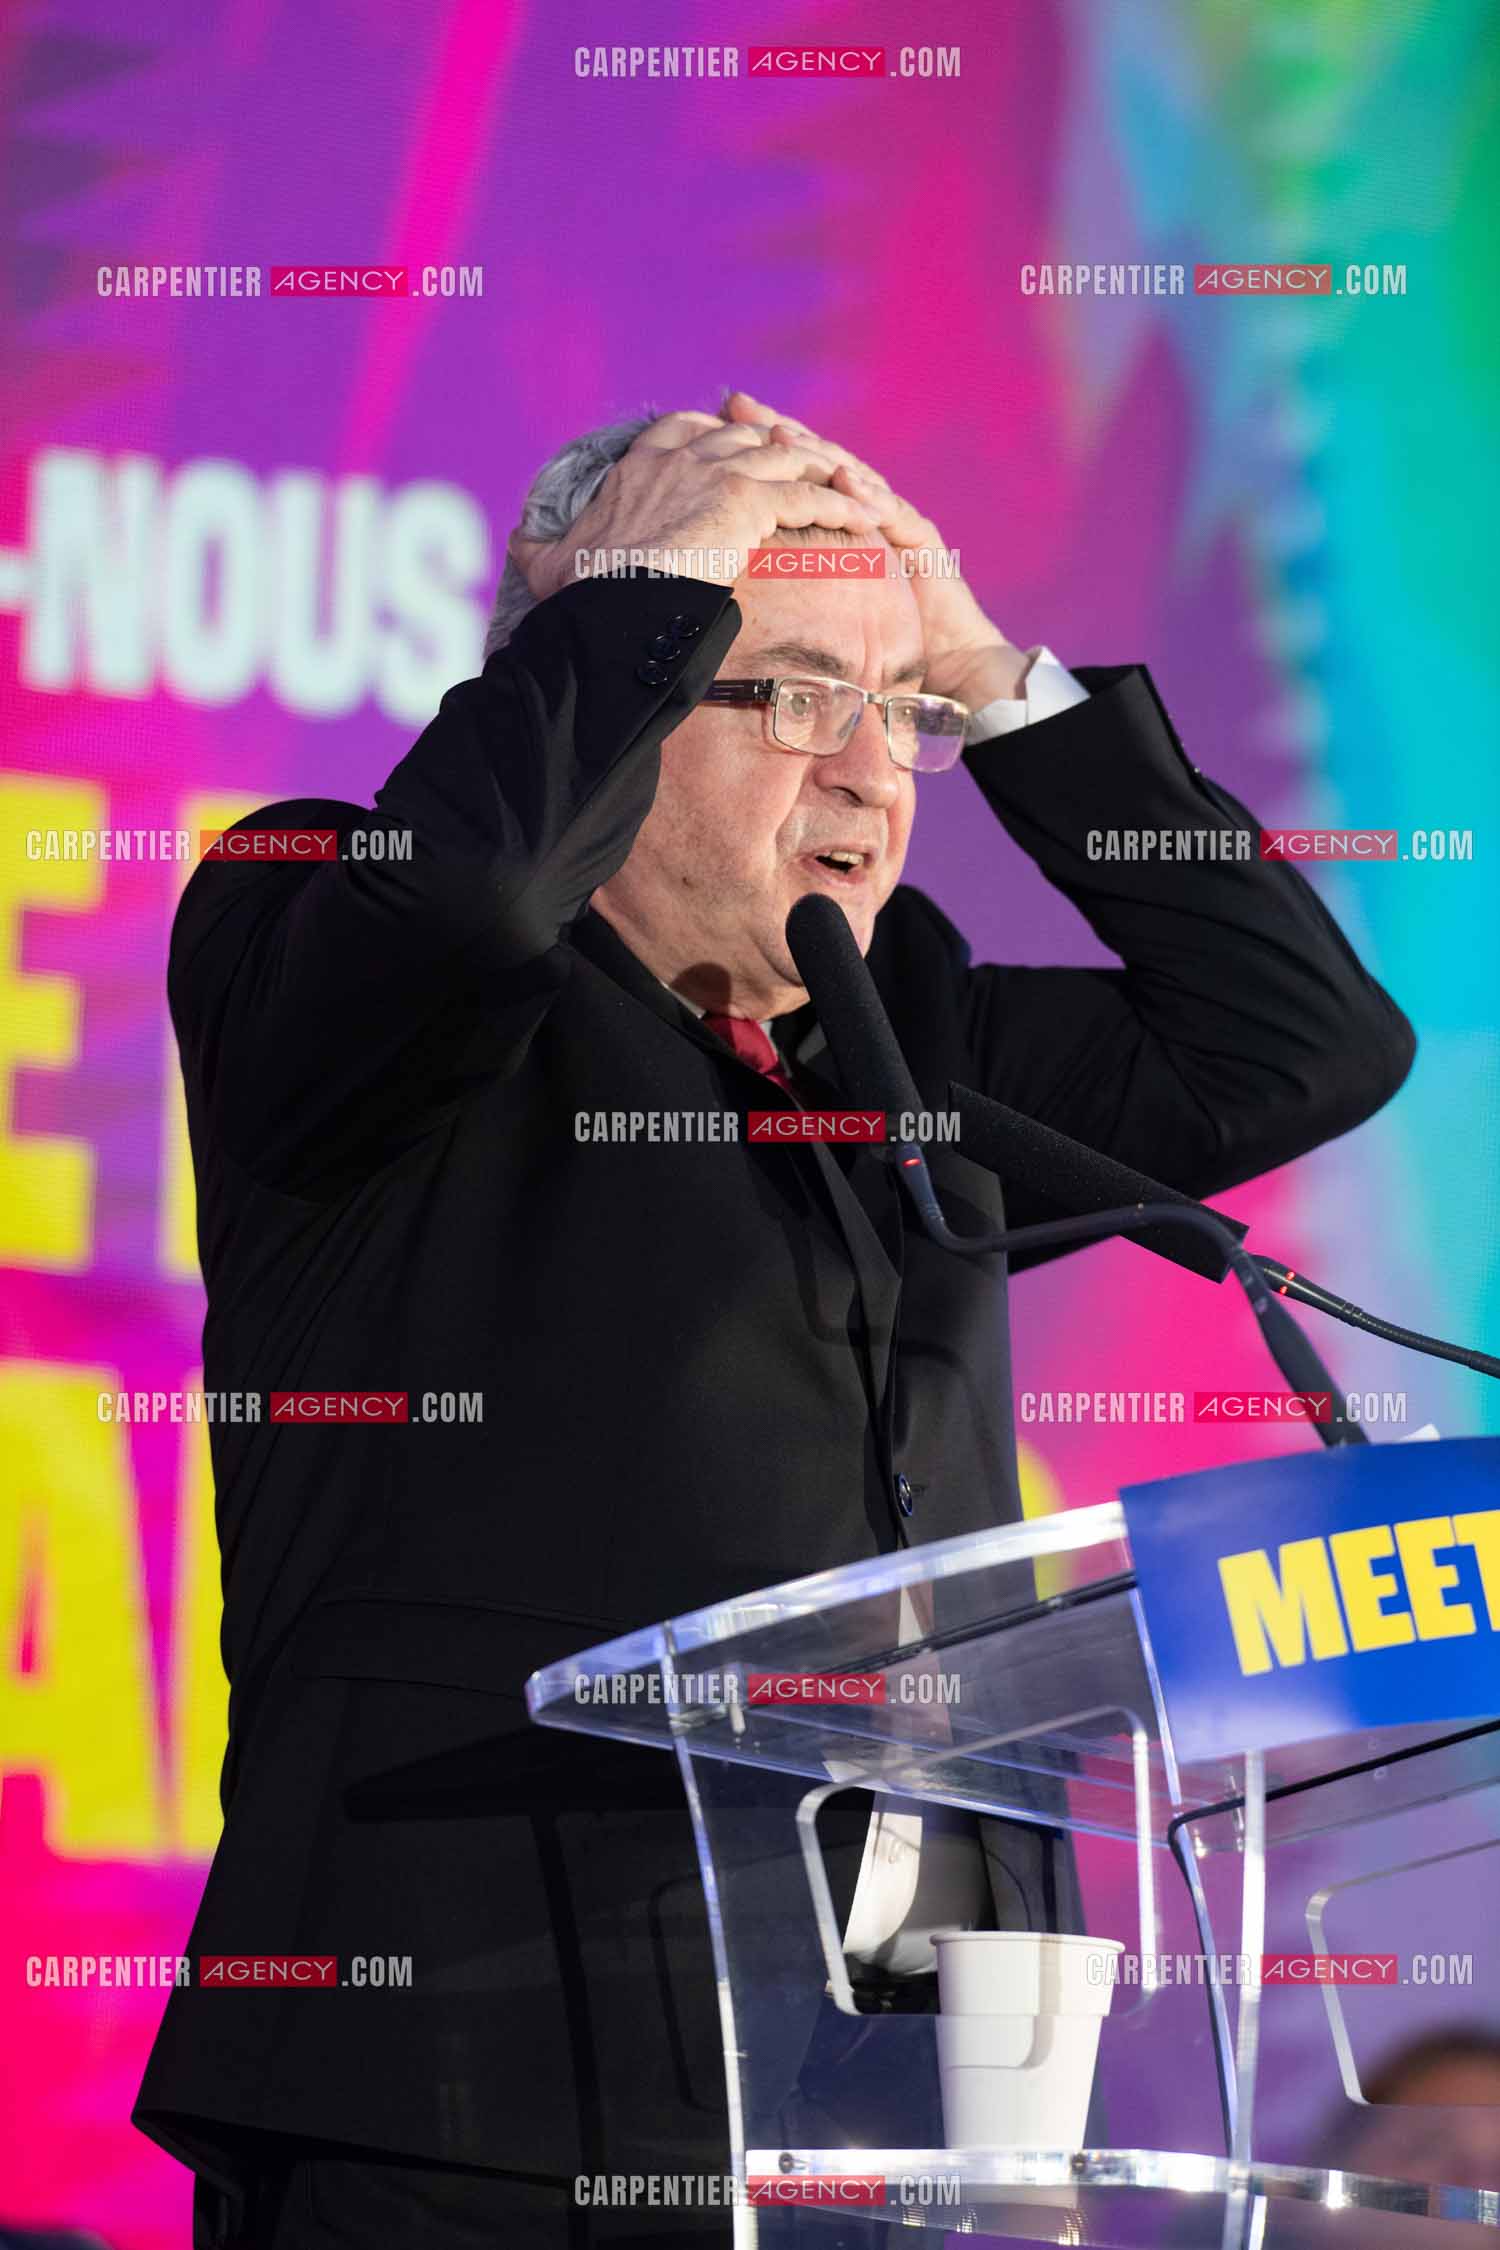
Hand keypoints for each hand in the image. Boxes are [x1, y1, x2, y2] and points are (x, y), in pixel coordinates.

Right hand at [506, 409, 880, 598]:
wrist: (611, 604)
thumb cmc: (581, 591)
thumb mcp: (546, 559)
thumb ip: (536, 544)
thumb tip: (517, 543)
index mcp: (642, 461)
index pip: (691, 427)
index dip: (724, 438)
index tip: (745, 454)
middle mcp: (683, 454)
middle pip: (750, 437)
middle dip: (786, 452)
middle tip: (818, 473)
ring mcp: (719, 472)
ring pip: (788, 458)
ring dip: (824, 473)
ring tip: (855, 491)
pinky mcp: (750, 501)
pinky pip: (810, 494)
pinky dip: (841, 503)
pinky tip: (865, 516)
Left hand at [720, 391, 1027, 707]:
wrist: (945, 663)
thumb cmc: (873, 645)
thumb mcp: (810, 609)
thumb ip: (778, 582)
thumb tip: (716, 578)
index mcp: (833, 519)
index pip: (790, 470)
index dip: (754, 444)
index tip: (716, 420)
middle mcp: (862, 509)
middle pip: (816, 459)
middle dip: (776, 430)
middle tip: (739, 405)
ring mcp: (894, 519)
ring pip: (852, 475)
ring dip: (816, 454)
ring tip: (781, 435)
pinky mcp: (922, 540)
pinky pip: (892, 511)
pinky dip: (867, 493)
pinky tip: (843, 478)